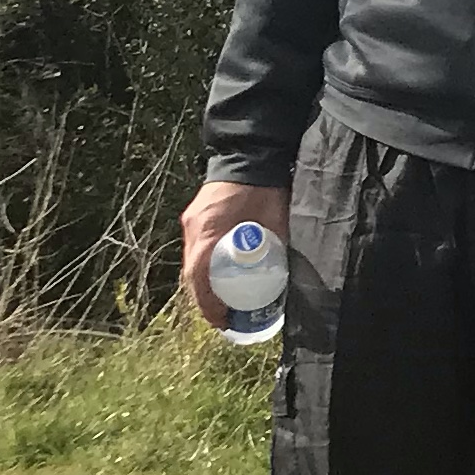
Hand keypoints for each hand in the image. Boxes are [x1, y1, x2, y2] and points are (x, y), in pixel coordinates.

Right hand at [179, 176, 288, 329]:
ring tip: (221, 303)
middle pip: (191, 274)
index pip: (199, 276)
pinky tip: (218, 278)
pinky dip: (204, 268)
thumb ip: (274, 245)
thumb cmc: (266, 187)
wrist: (250, 154)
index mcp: (209, 231)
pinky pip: (195, 250)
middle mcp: (194, 229)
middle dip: (205, 300)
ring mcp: (191, 223)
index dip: (208, 303)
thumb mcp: (274, 220)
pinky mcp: (195, 218)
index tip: (222, 320)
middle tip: (223, 317)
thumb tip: (283, 273)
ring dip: (203, 285)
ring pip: (191, 263)